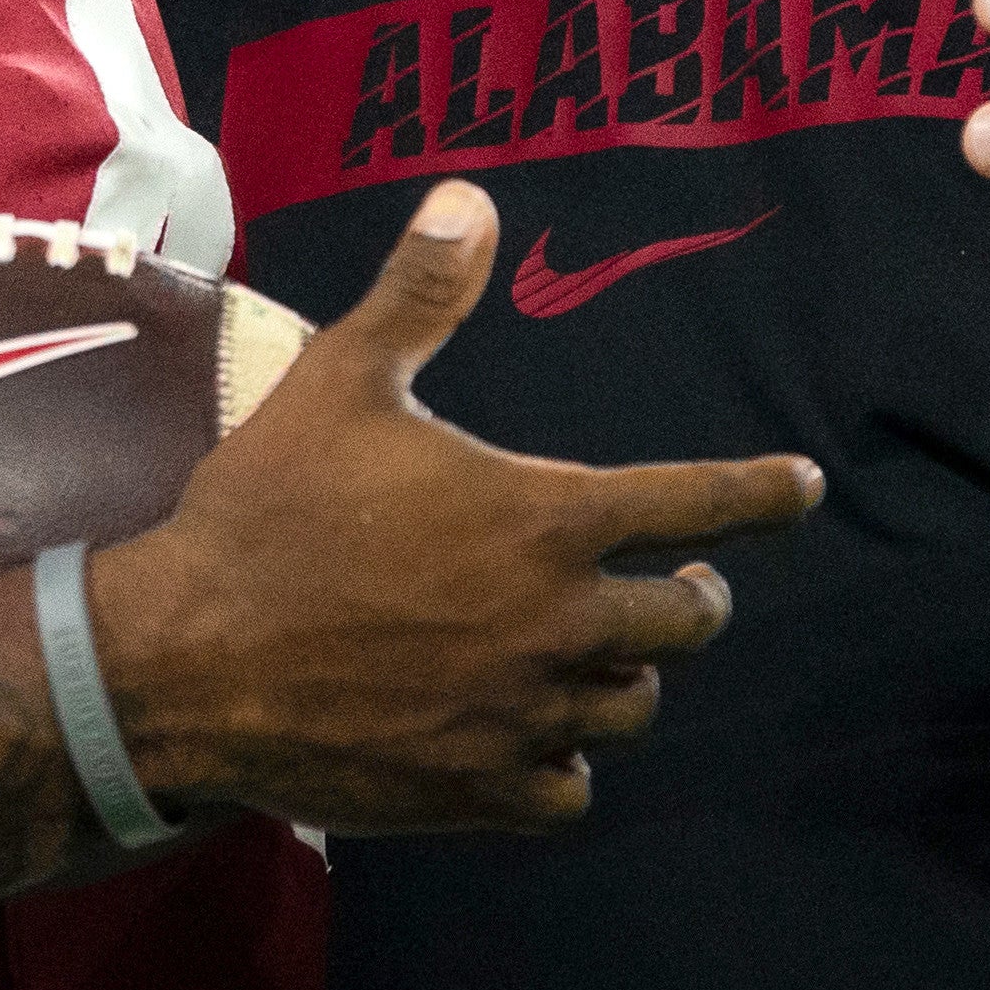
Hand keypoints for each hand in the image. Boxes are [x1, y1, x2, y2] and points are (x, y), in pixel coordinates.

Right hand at [90, 183, 823, 831]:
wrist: (186, 660)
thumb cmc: (270, 510)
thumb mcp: (342, 381)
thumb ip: (421, 294)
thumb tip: (471, 196)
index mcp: (545, 519)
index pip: (696, 502)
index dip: (761, 494)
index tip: (803, 488)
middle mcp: (557, 621)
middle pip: (688, 622)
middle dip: (696, 597)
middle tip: (681, 583)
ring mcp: (522, 714)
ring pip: (632, 709)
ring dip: (629, 678)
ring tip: (606, 657)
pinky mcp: (478, 788)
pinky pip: (568, 793)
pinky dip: (566, 769)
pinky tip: (538, 741)